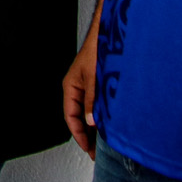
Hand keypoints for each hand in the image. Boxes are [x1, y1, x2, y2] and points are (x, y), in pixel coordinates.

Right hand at [62, 31, 100, 157]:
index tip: (88, 149)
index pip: (70, 117)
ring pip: (88, 112)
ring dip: (95, 126)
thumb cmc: (97, 47)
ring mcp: (88, 87)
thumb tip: (90, 122)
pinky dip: (102, 116)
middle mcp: (78, 88)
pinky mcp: (99, 84)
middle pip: (79, 117)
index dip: (79, 135)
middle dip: (87, 135)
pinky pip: (97, 105)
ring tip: (105, 142)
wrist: (110, 30)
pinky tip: (111, 124)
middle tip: (97, 151)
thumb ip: (92, 100)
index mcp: (70, 86)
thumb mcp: (94, 77)